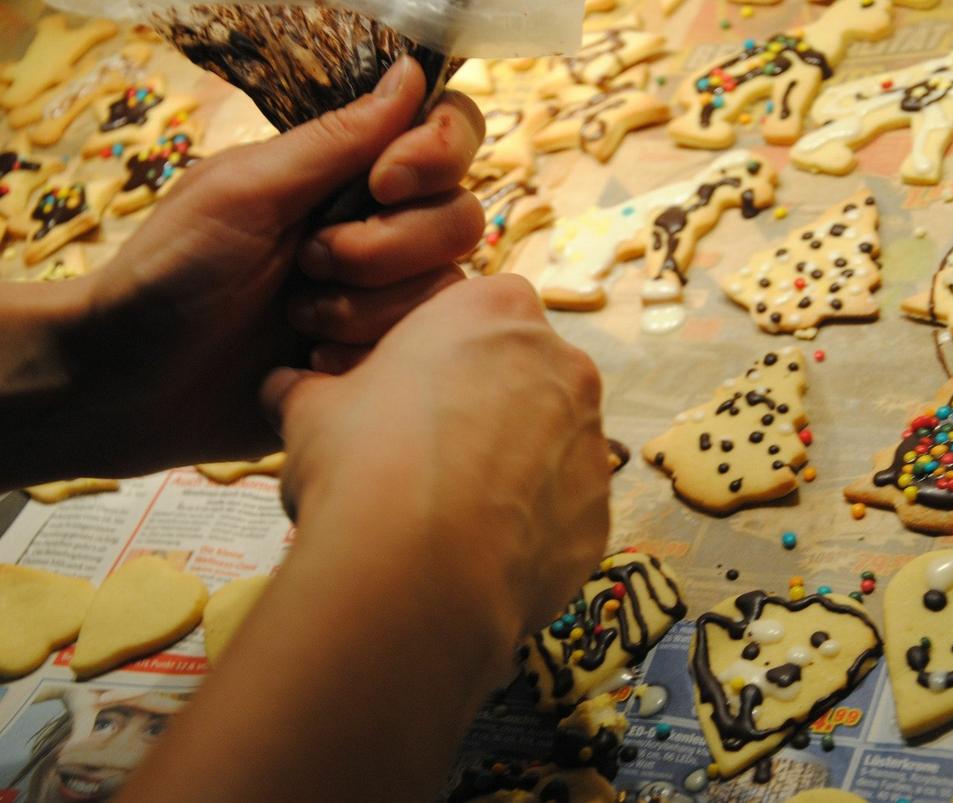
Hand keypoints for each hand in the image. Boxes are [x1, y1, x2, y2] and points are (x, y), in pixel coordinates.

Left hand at [69, 57, 483, 477]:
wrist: (134, 384)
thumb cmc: (172, 273)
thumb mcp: (245, 192)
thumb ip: (334, 141)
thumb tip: (410, 73)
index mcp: (346, 174)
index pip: (445, 135)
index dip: (436, 153)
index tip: (382, 184)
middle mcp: (379, 229)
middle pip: (459, 217)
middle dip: (386, 246)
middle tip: (310, 263)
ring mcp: (386, 298)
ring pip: (445, 290)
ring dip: (366, 307)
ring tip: (298, 319)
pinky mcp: (382, 356)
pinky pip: (425, 350)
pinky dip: (364, 353)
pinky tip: (311, 362)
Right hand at [263, 274, 611, 637]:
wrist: (416, 572)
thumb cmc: (362, 465)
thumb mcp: (312, 411)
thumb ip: (308, 389)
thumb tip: (281, 387)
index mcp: (496, 311)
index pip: (479, 307)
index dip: (438, 349)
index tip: (404, 387)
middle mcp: (562, 364)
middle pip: (523, 372)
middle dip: (481, 404)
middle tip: (423, 451)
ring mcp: (590, 441)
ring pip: (549, 442)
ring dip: (509, 464)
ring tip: (447, 511)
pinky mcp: (598, 513)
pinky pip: (562, 508)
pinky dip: (527, 524)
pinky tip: (476, 552)